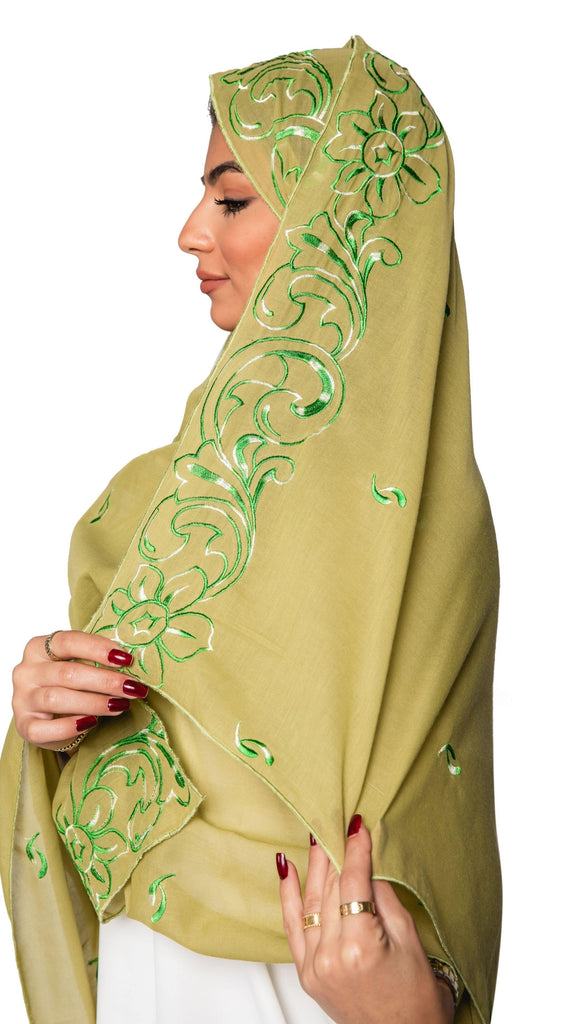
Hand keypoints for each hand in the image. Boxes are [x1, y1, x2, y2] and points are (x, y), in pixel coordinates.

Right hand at [12, 631, 147, 750]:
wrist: (50, 716)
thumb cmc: (69, 683)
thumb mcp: (78, 664)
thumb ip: (95, 660)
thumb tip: (129, 663)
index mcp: (38, 647)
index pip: (68, 642)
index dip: (98, 649)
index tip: (126, 659)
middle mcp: (26, 671)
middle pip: (68, 673)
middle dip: (106, 681)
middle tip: (133, 687)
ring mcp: (22, 699)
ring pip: (57, 699)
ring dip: (94, 703)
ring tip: (120, 705)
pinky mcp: (24, 726)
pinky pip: (43, 729)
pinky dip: (69, 726)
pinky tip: (91, 723)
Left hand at [277, 816, 454, 1023]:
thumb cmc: (416, 996)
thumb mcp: (408, 938)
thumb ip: (383, 897)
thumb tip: (366, 862)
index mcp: (360, 946)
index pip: (353, 882)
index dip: (355, 849)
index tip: (357, 825)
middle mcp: (330, 956)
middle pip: (330, 888)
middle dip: (335, 852)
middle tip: (336, 822)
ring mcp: (314, 966)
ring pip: (310, 901)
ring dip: (314, 866)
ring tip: (317, 836)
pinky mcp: (306, 974)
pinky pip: (291, 926)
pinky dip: (288, 895)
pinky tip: (286, 868)